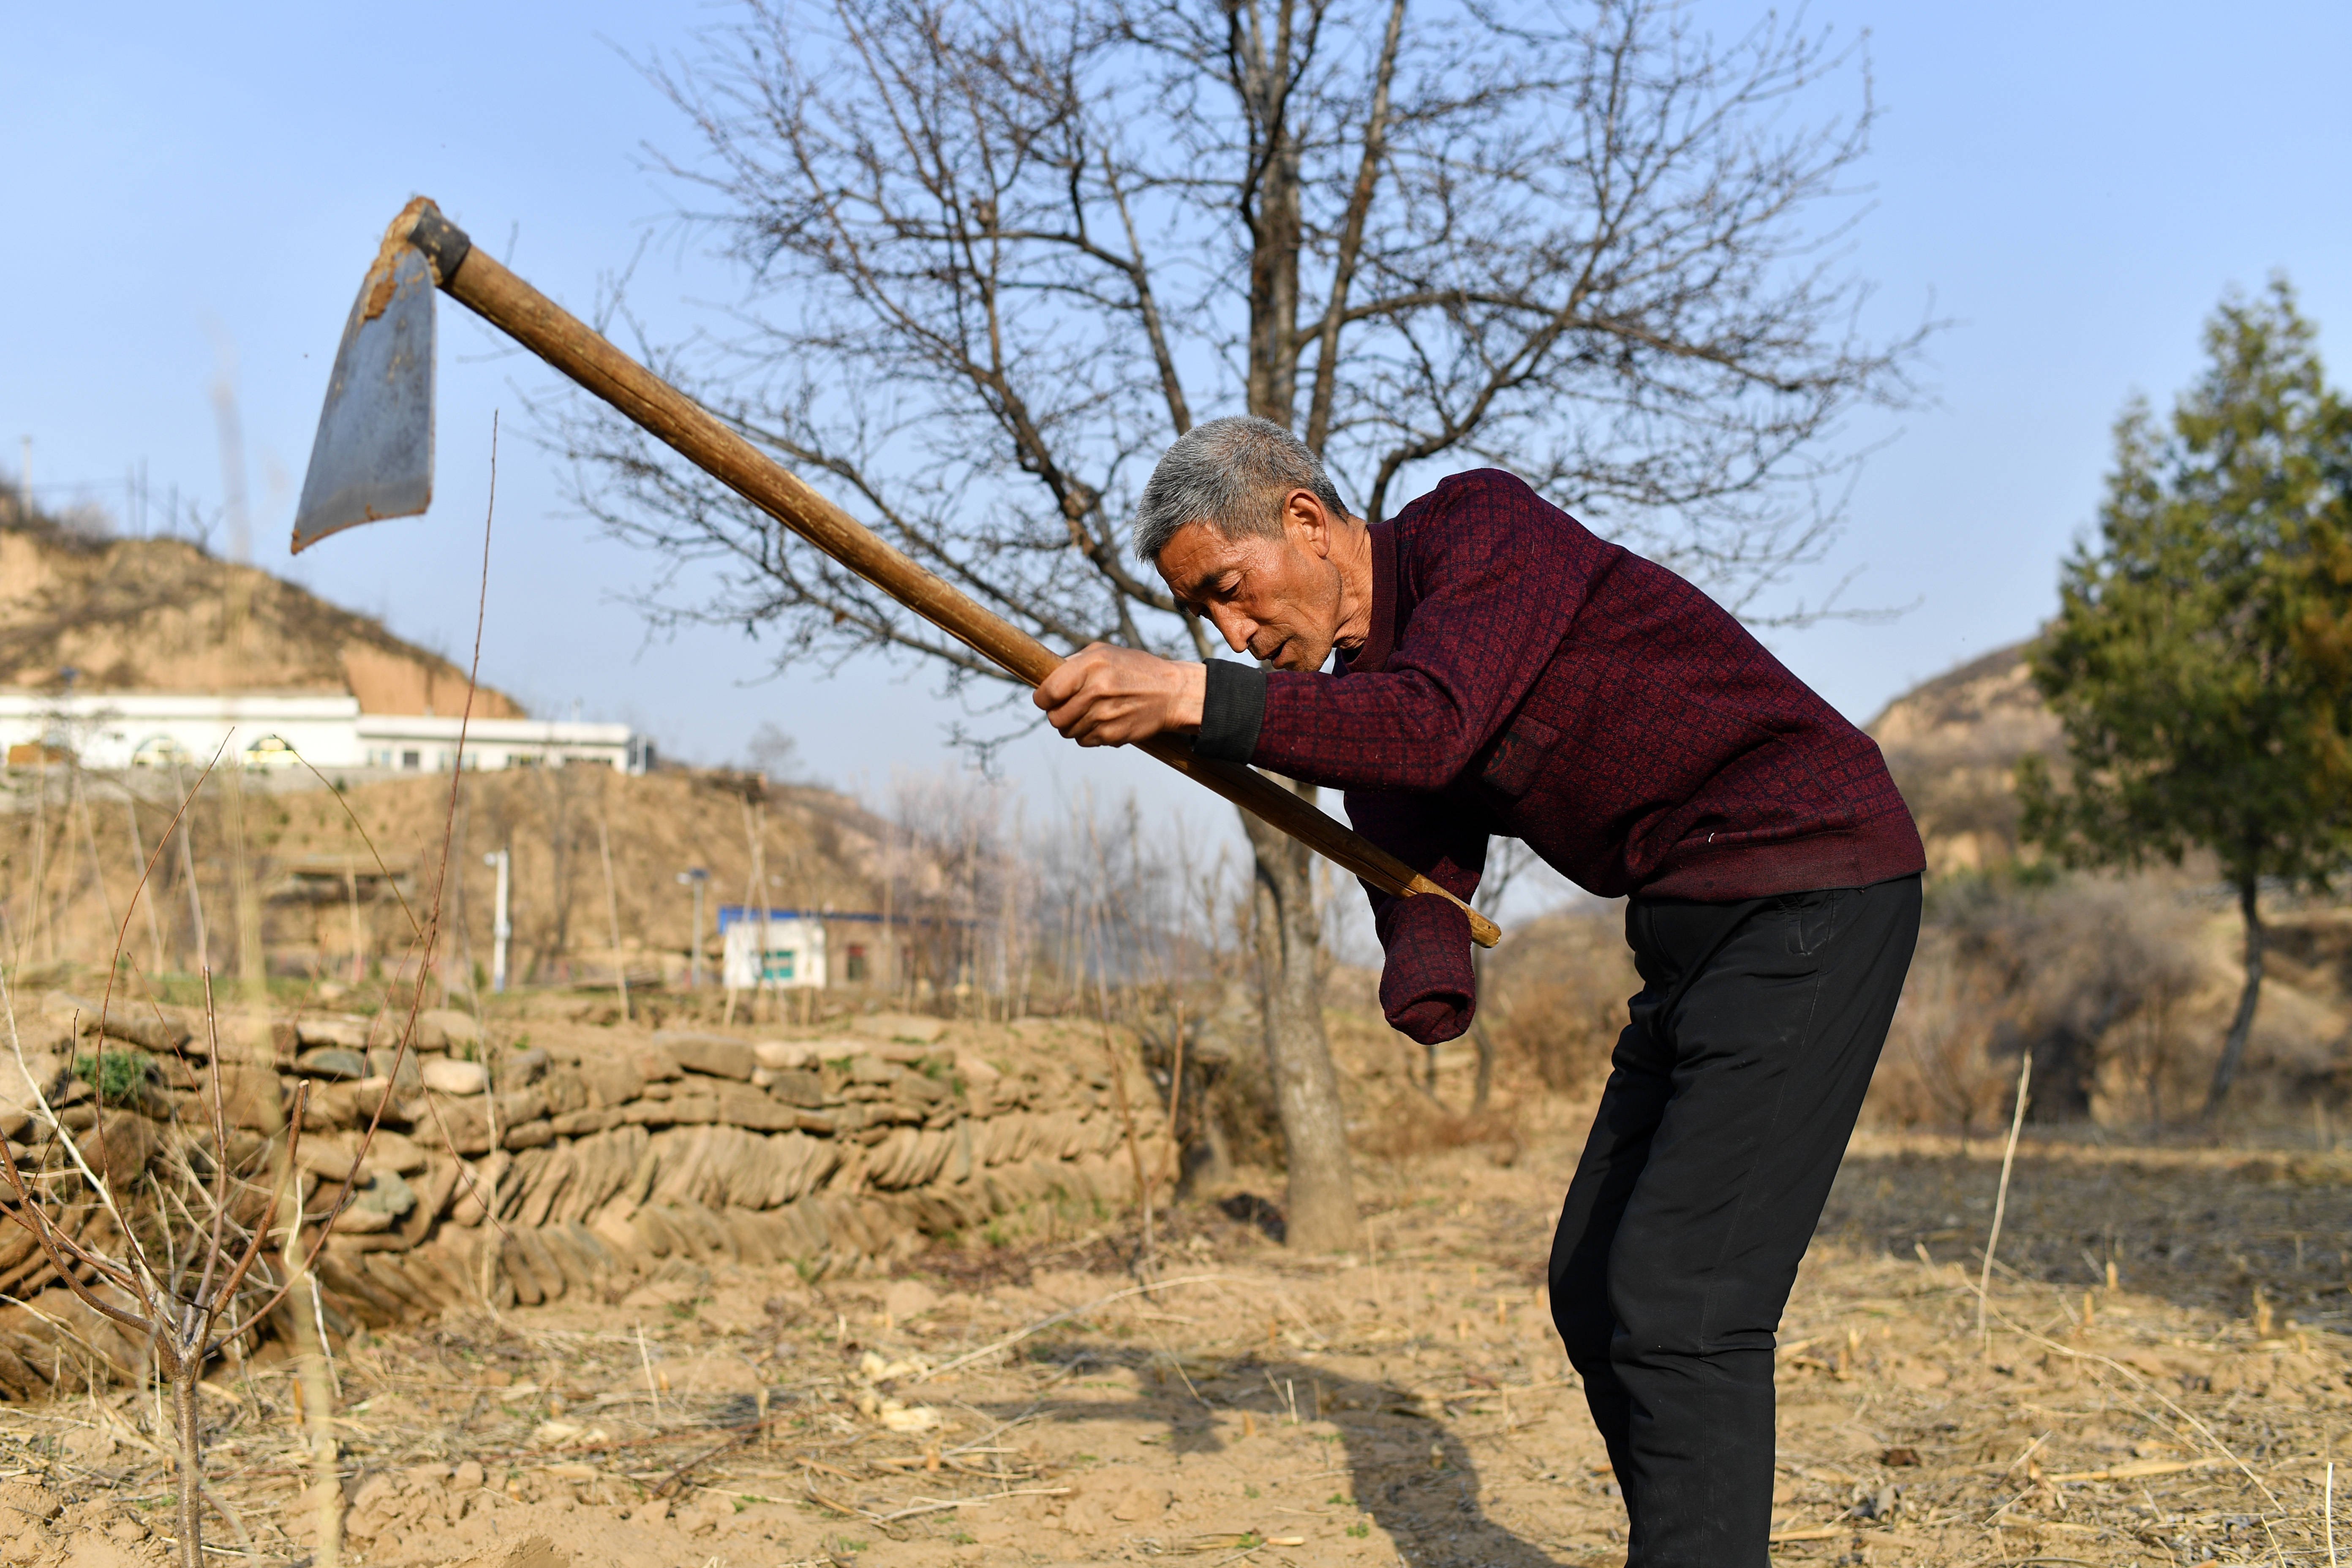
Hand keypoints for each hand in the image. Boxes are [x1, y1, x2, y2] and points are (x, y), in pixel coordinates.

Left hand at [1033, 644, 1205, 746]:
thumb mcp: (1104, 653)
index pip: (1047, 693)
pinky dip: (1089, 734)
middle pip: (1055, 718)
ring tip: (1089, 713)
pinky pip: (1085, 741)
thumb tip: (1046, 678)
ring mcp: (1104, 715)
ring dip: (1073, 725)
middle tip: (1068, 708)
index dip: (1043, 699)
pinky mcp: (1113, 735)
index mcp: (1090, 666)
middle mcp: (1095, 691)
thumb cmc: (1135, 669)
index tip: (1048, 698)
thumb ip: (1074, 663)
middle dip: (1057, 714)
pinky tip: (1103, 722)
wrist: (1172, 693)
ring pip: (1068, 732)